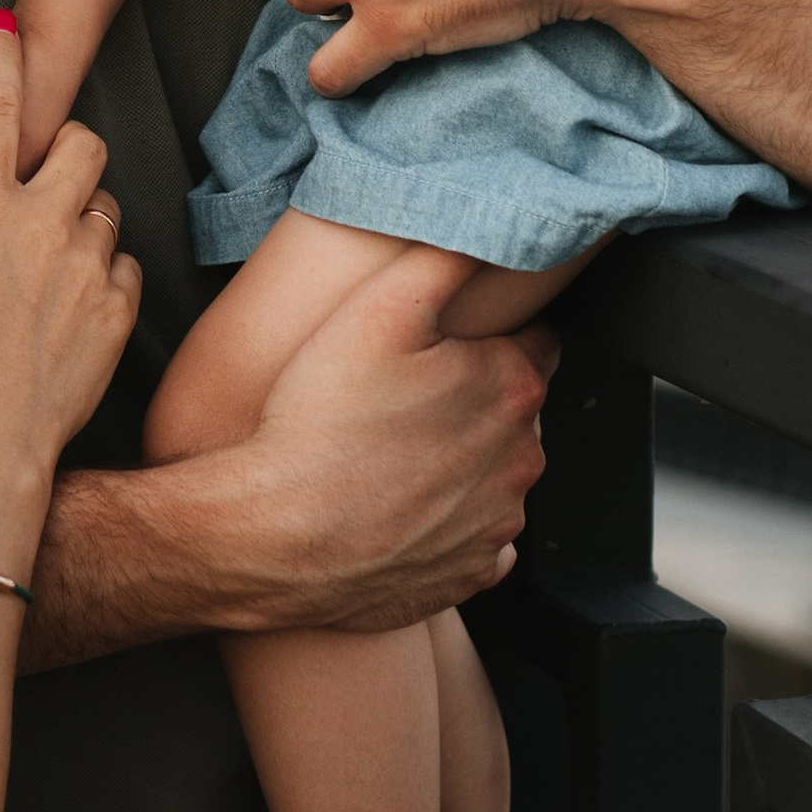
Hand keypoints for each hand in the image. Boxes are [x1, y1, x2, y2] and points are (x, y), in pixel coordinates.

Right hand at [0, 19, 138, 515]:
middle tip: (45, 179)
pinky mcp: (118, 307)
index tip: (6, 25)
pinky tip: (70, 305)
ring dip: (83, 217)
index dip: (1, 57)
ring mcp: (87, 264)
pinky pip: (124, 265)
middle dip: (67, 149)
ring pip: (106, 205)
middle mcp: (41, 223)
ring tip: (50, 260)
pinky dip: (103, 274)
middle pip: (83, 142)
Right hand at [229, 277, 555, 633]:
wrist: (276, 536)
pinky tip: (396, 506)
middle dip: (472, 399)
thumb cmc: (320, 423)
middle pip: (513, 410)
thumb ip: (442, 260)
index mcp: (511, 388)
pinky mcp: (470, 574)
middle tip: (403, 396)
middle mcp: (521, 460)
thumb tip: (481, 237)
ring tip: (388, 453)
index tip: (445, 344)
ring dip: (458, 462)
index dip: (488, 335)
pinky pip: (473, 537)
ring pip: (493, 475)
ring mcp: (497, 523)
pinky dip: (445, 522)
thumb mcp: (376, 306)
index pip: (535, 341)